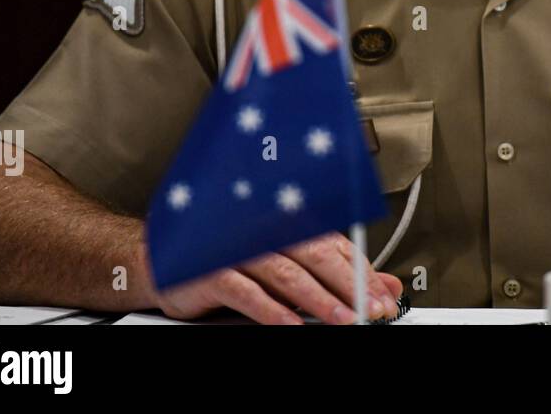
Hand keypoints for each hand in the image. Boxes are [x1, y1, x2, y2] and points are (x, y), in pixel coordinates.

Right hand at [154, 232, 403, 323]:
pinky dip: (273, 311)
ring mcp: (238, 250)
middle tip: (373, 310)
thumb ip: (337, 274)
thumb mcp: (290, 266)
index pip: (335, 246)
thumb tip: (386, 284)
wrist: (163, 260)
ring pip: (287, 274)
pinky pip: (248, 293)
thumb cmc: (230, 260)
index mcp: (288, 224)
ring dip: (319, 300)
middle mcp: (266, 231)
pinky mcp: (213, 273)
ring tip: (344, 320)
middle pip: (317, 256)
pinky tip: (293, 326)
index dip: (363, 272)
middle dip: (349, 286)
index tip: (384, 298)